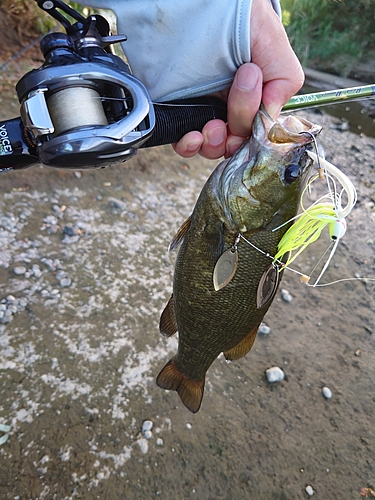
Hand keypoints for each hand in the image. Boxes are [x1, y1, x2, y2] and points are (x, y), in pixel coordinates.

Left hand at [173, 0, 303, 159]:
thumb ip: (282, 87)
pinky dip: (189, 145)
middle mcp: (230, 108)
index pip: (255, 135)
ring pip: (210, 146)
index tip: (249, 124)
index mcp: (253, 100)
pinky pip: (185, 140)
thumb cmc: (247, 23)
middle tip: (224, 124)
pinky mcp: (181, 110)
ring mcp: (206, 109)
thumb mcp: (277, 53)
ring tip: (210, 126)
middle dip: (231, 141)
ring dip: (212, 144)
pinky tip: (191, 135)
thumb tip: (267, 121)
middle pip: (232, 145)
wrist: (210, 6)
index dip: (252, 139)